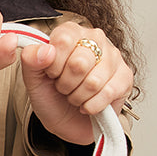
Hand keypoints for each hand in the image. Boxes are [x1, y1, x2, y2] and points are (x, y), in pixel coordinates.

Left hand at [19, 23, 133, 143]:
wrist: (67, 122)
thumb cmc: (52, 97)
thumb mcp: (33, 80)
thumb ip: (31, 60)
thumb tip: (44, 50)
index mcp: (71, 32)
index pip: (63, 40)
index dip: (53, 65)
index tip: (51, 74)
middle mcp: (95, 38)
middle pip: (79, 63)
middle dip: (66, 84)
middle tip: (63, 87)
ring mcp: (113, 57)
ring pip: (93, 81)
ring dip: (78, 97)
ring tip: (75, 95)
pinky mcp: (125, 77)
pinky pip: (107, 93)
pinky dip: (91, 106)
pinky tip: (87, 104)